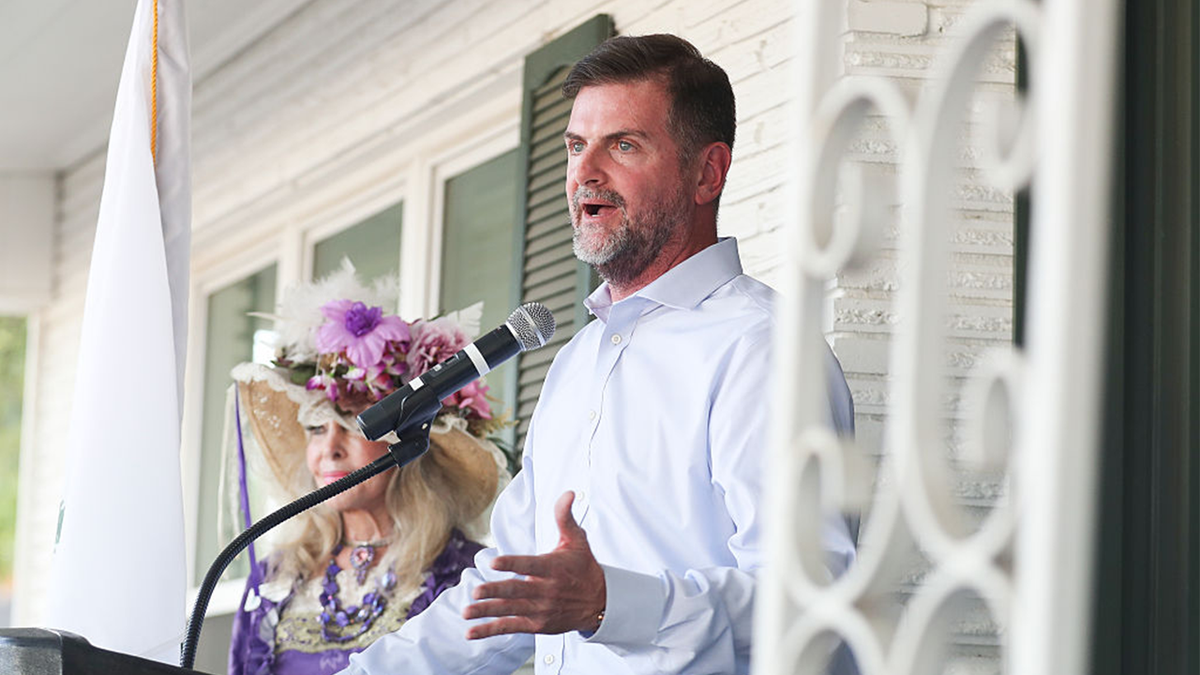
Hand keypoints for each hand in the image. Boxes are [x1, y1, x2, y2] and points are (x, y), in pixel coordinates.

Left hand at [463, 491, 605, 638]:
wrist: (600, 603)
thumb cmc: (584, 567)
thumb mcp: (577, 540)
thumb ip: (565, 517)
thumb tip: (568, 493)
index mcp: (552, 568)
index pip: (530, 565)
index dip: (512, 564)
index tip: (495, 561)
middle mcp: (545, 591)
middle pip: (517, 591)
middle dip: (495, 591)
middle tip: (476, 591)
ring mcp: (540, 610)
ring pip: (510, 610)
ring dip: (487, 611)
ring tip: (467, 611)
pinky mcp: (536, 625)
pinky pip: (510, 627)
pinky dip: (490, 630)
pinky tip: (471, 632)